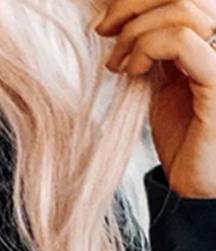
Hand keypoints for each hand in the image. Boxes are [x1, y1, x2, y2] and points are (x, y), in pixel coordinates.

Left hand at [94, 0, 215, 196]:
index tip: (106, 23)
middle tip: (104, 32)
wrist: (200, 178)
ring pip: (183, 9)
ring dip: (135, 32)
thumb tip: (120, 20)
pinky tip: (131, 71)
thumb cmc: (186, 134)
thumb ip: (155, 47)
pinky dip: (147, 49)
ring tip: (118, 64)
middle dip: (132, 5)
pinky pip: (182, 42)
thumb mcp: (166, 80)